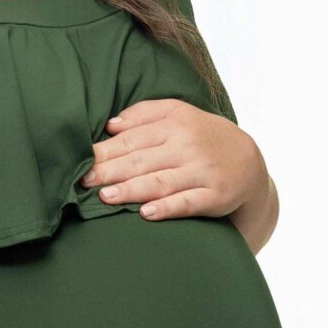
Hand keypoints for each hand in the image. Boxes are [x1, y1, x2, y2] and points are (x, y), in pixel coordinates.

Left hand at [81, 97, 264, 220]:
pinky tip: (147, 213)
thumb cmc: (204, 138)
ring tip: (106, 196)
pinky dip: (168, 208)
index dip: (104, 151)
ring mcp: (203, 172)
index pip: (132, 139)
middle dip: (110, 171)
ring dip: (132, 190)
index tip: (78, 161)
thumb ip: (145, 114)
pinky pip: (188, 202)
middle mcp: (188, 146)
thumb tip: (110, 125)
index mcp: (175, 123)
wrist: (249, 163)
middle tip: (84, 181)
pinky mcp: (216, 196)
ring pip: (161, 181)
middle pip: (142, 160)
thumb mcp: (180, 114)